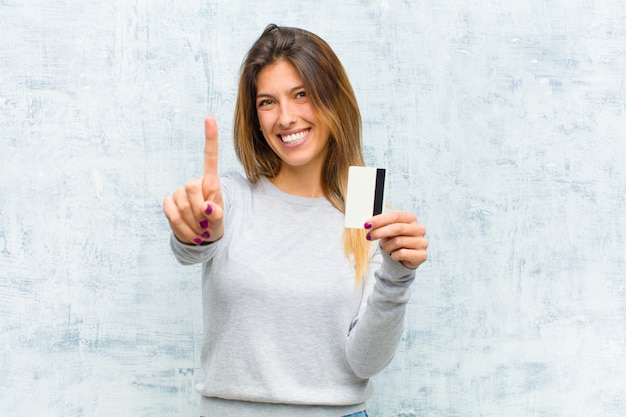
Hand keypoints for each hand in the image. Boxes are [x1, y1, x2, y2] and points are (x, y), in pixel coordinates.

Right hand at [163, 116, 224, 244]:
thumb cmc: (214, 224)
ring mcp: (179, 192)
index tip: (209, 118)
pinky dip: (181, 226)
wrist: (200, 237)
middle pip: (191, 187)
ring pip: (182, 204)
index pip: (210, 157)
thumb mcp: (220, 221)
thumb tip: (206, 209)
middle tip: (206, 223)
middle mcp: (194, 183)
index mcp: (211, 182)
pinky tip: (189, 230)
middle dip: (199, 209)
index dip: (210, 138)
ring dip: (192, 222)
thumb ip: (216, 214)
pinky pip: (171, 213)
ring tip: (199, 228)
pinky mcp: (169, 203)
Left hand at [365, 211, 427, 268]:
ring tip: (387, 249)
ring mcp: (422, 242)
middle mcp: (419, 229)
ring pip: (398, 242)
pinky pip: (402, 254)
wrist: (402, 260)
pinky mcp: (422, 255)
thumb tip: (368, 224)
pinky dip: (394, 255)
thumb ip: (380, 226)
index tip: (367, 224)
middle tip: (369, 236)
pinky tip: (394, 256)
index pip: (395, 216)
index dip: (380, 220)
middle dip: (380, 232)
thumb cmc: (394, 242)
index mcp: (411, 218)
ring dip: (387, 247)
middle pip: (397, 228)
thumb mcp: (386, 231)